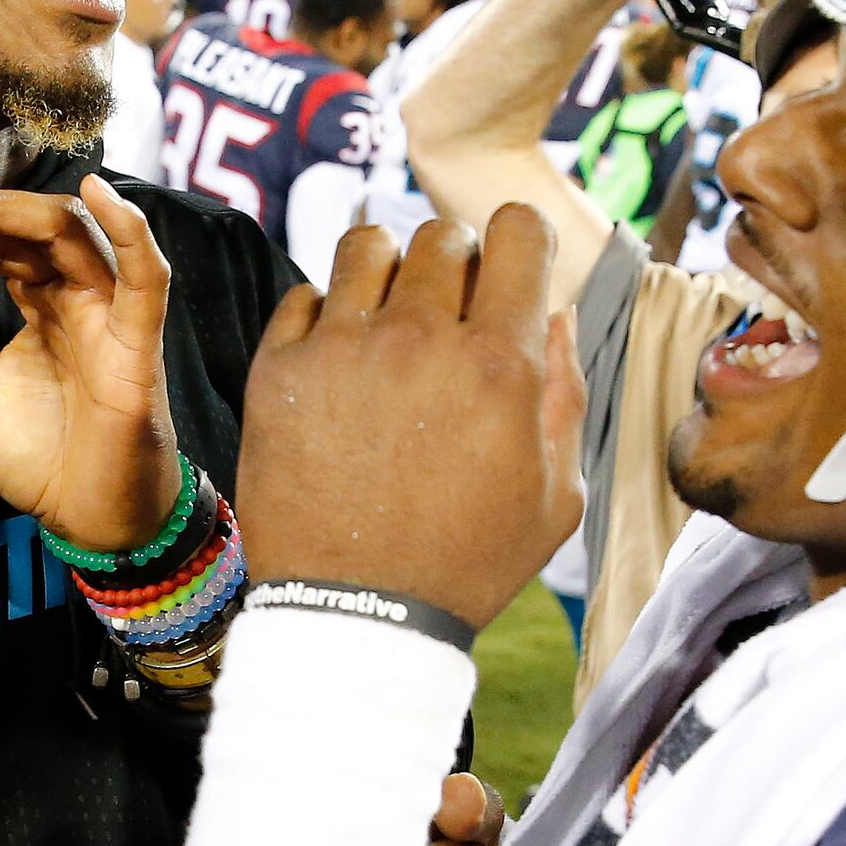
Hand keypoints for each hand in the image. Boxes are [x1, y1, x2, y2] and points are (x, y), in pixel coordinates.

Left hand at [0, 178, 181, 553]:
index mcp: (40, 296)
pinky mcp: (137, 344)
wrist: (86, 520)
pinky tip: (94, 194)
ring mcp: (107, 312)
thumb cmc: (41, 454)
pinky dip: (131, 230)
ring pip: (66, 231)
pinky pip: (147, 277)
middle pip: (16, 223)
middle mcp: (75, 291)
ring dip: (0, 212)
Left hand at [237, 206, 583, 628]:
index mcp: (499, 362)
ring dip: (388, 271)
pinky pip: (306, 294)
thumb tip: (555, 312)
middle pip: (444, 234)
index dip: (521, 240)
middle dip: (457, 263)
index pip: (518, 230)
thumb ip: (564, 391)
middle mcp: (421, 338)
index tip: (512, 264)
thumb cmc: (466, 561)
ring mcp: (343, 349)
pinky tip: (341, 360)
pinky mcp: (280, 371)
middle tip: (449, 315)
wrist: (358, 616)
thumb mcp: (555, 493)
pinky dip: (327, 315)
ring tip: (389, 320)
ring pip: (367, 244)